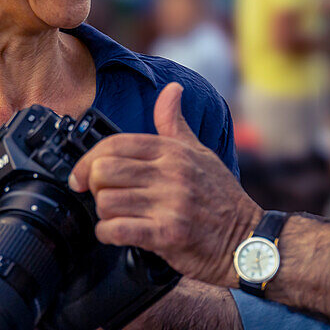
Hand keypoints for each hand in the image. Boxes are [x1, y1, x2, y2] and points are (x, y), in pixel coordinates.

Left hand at [69, 83, 261, 286]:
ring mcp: (170, 204)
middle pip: (104, 171)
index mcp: (173, 152)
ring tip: (116, 216)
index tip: (81, 175)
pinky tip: (116, 234)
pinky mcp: (168, 235)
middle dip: (93, 186)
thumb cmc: (221, 198)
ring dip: (103, 213)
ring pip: (107, 202)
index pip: (116, 144)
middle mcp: (170, 174)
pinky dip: (107, 234)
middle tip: (102, 196)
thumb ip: (175, 124)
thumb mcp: (200, 153)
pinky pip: (118, 230)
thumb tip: (171, 89)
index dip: (88, 159)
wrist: (248, 241)